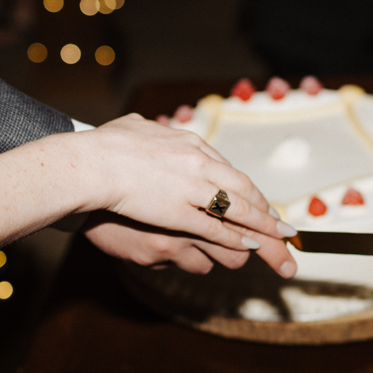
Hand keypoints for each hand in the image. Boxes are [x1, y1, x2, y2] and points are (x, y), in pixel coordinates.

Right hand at [76, 115, 297, 276]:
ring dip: (258, 231)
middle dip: (267, 215)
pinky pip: (217, 232)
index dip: (249, 193)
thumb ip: (150, 130)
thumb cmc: (103, 145)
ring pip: (238, 214)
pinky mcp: (180, 218)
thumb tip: (150, 124)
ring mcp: (193, 193)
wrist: (88, 164)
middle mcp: (200, 167)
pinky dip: (237, 240)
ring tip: (277, 242)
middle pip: (245, 192)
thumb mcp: (134, 127)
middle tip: (284, 230)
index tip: (262, 205)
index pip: (230, 172)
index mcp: (191, 145)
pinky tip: (251, 247)